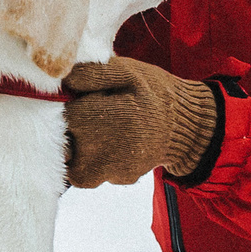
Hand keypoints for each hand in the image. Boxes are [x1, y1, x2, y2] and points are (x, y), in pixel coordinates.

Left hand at [61, 57, 222, 187]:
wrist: (189, 125)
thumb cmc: (154, 93)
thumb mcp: (127, 71)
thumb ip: (92, 74)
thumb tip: (62, 81)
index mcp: (100, 120)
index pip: (61, 117)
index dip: (67, 106)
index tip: (81, 99)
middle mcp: (101, 153)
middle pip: (64, 145)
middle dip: (70, 131)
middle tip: (91, 116)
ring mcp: (112, 171)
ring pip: (75, 166)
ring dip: (81, 149)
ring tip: (102, 131)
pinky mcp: (121, 180)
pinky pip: (98, 173)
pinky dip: (100, 159)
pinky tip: (116, 143)